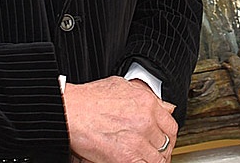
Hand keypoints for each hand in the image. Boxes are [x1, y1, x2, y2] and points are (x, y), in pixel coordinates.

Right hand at [63, 76, 177, 162]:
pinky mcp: (125, 158)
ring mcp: (137, 141)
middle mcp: (146, 122)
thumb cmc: (88, 99)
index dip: (168, 134)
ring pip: (158, 158)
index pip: (170, 124)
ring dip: (154, 160)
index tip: (164, 138)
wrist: (69, 111)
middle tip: (156, 152)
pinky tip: (138, 162)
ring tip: (147, 159)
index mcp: (147, 103)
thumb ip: (144, 95)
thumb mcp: (122, 86)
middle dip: (162, 148)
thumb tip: (162, 104)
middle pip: (166, 142)